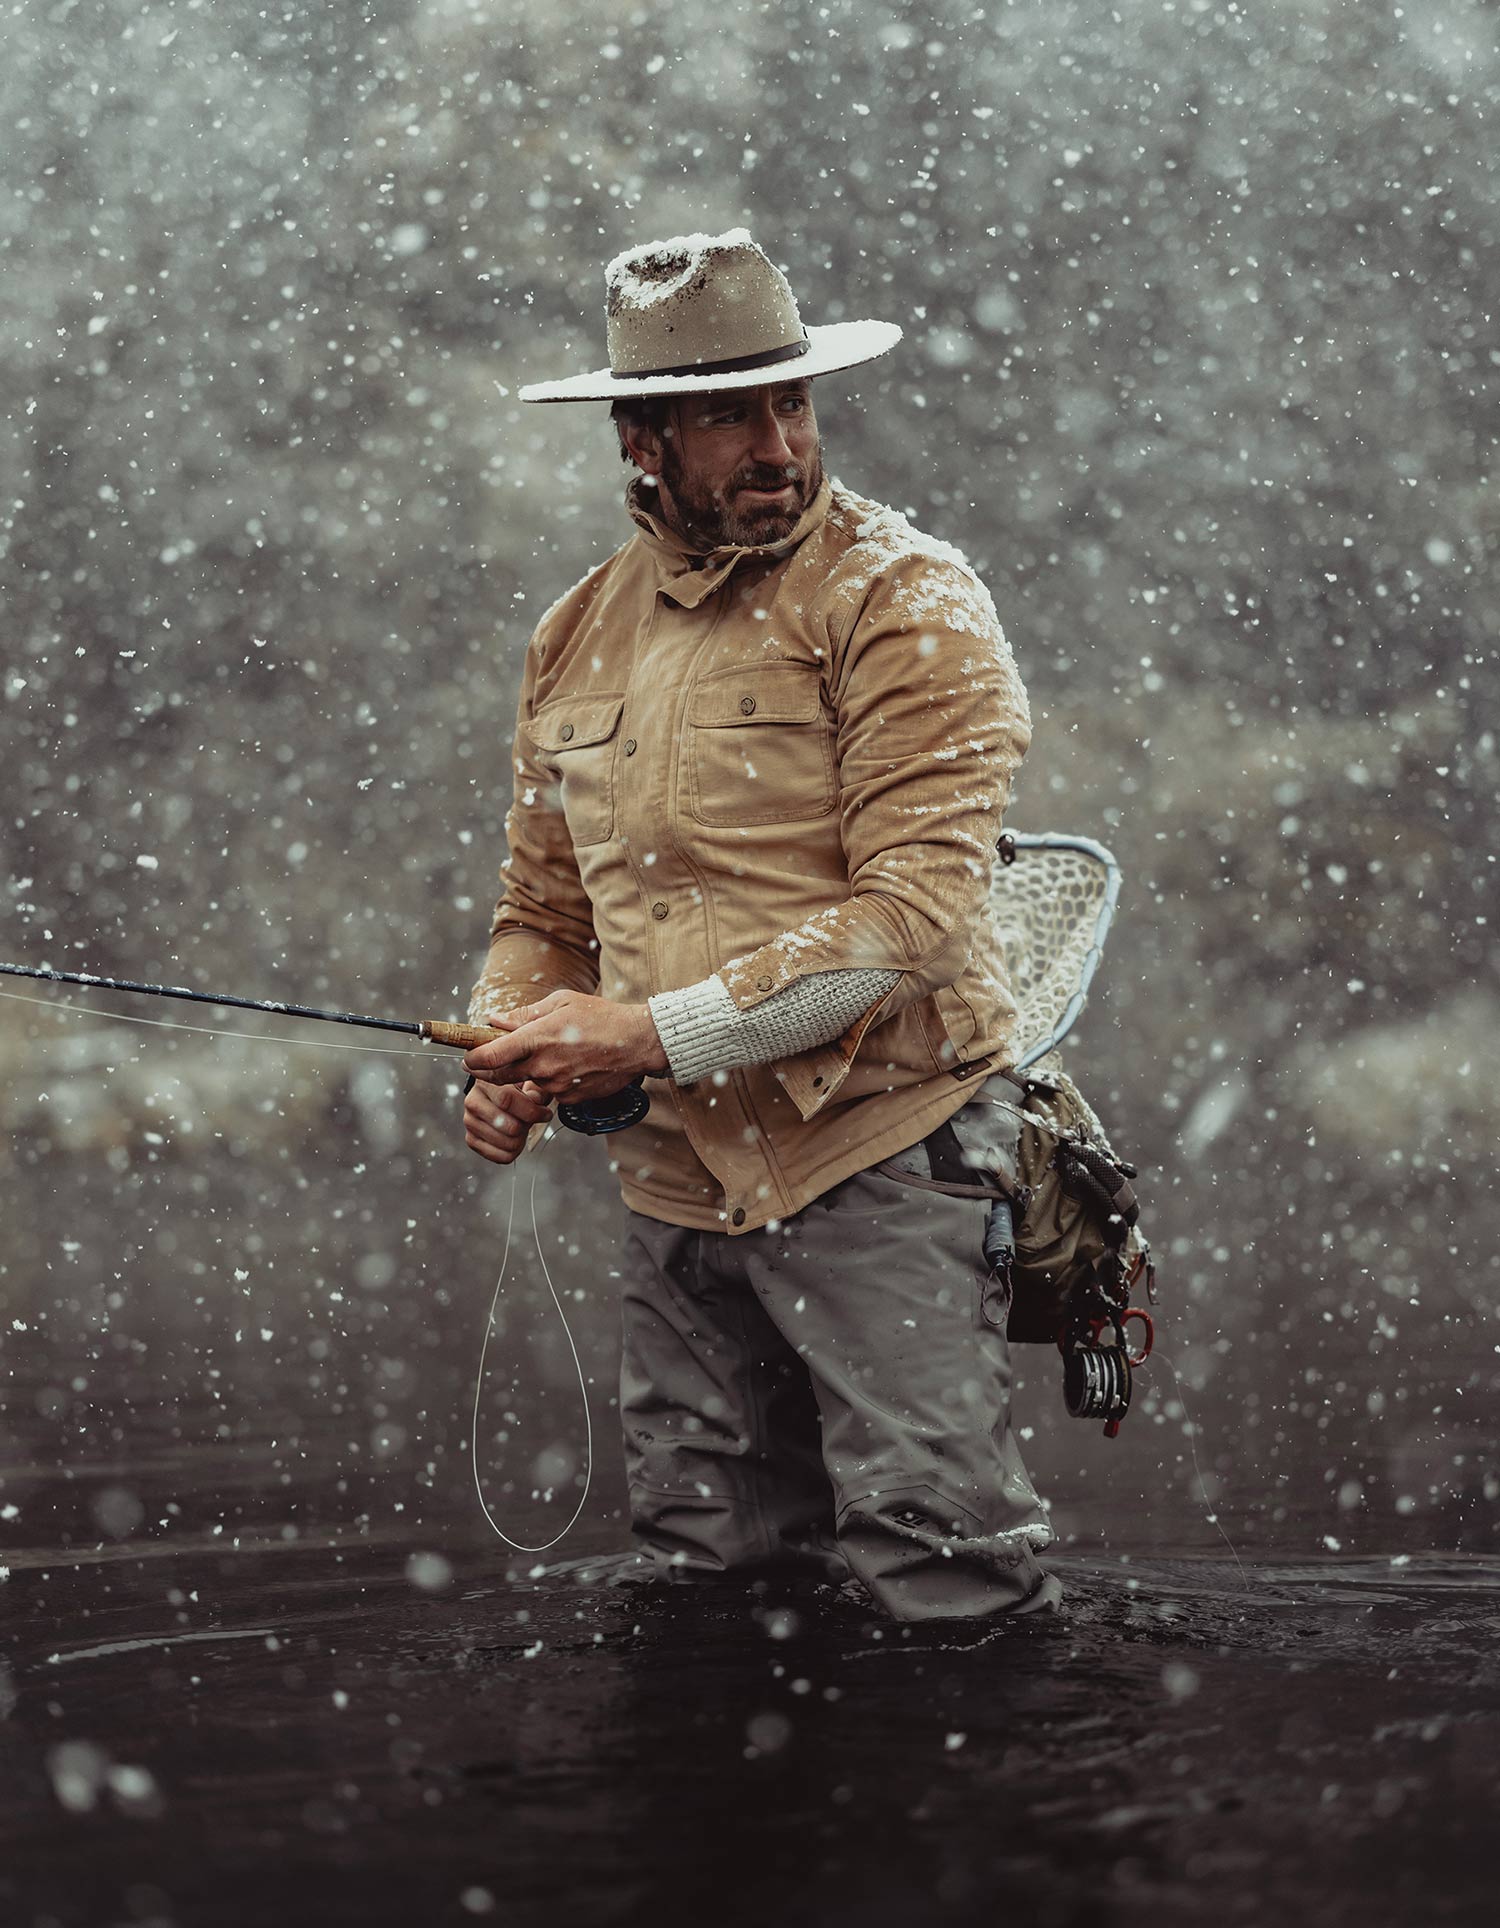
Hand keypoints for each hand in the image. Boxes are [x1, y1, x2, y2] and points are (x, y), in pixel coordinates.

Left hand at [462, 989, 667, 1105]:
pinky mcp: (570, 1097)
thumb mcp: (562, 1003)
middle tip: (484, 1062)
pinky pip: (550, 1092)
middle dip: (486, 1071)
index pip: (490, 1056)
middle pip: (499, 1077)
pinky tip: (568, 1065)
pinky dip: (550, 1081)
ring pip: (526, 1084)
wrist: (638, 1042)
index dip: (472, 1058)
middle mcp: (544, 1065)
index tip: (467, 1056)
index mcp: (538, 1038)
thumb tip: (495, 1021)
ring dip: (525, 1074)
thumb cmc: (601, 1016)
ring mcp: (557, 1085)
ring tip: (547, 1054)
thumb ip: (525, 1015)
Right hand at [462, 1076, 554, 1166]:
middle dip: (528, 1126)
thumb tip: (535, 1099)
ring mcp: (470, 1122)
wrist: (498, 1099)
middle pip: (510, 1127)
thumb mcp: (528, 1082)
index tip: (546, 1114)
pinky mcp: (472, 1140)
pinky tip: (515, 1139)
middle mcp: (472, 1102)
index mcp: (484, 1082)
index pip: (507, 1100)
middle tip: (531, 1121)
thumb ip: (535, 1090)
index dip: (532, 1111)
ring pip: (509, 1143)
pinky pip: (502, 1157)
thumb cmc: (516, 1091)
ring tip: (521, 1127)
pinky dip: (515, 1151)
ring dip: (522, 1139)